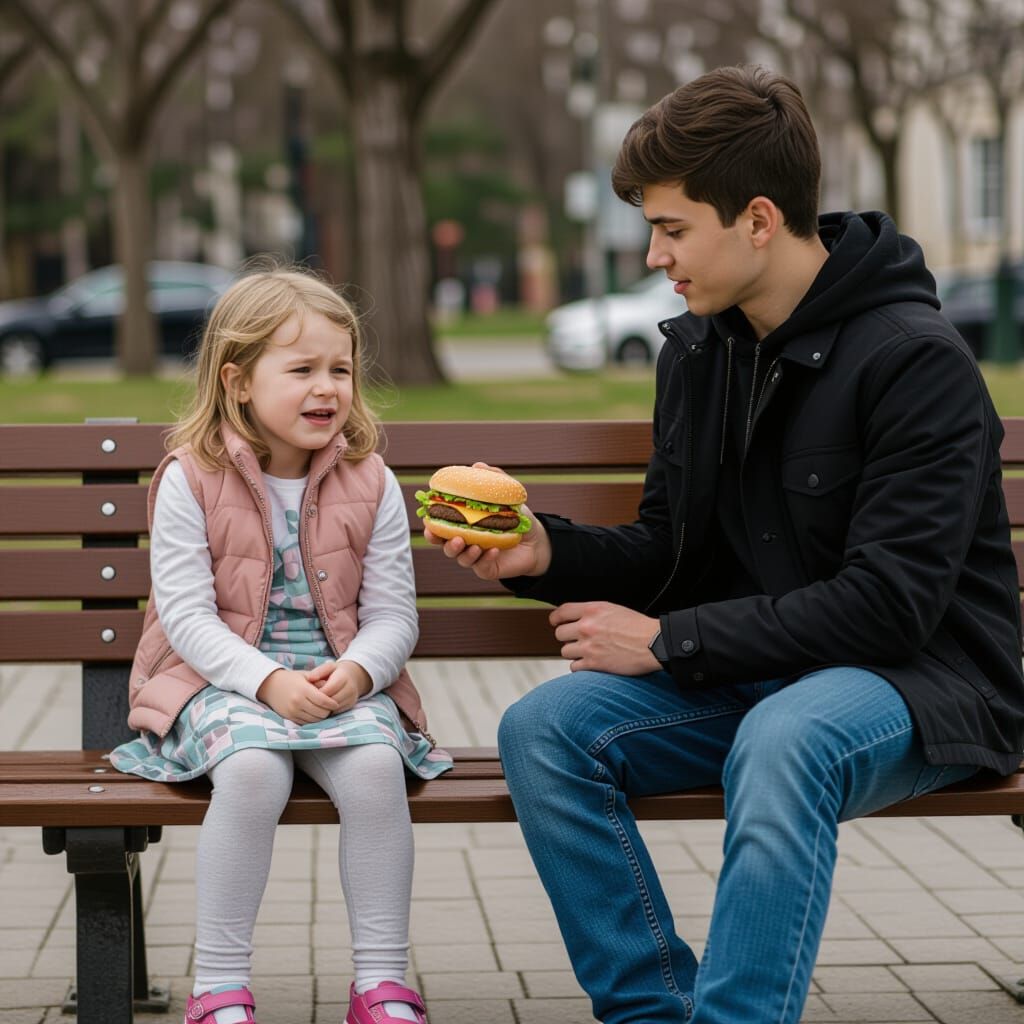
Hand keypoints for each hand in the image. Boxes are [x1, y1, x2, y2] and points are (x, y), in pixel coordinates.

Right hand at [256, 668, 341, 723]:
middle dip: (328, 711)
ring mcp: (293, 711)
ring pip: (314, 720)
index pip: (323, 701)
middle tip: (330, 708)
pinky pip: (306, 723)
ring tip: (323, 711)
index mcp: (303, 690)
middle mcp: (297, 702)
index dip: (332, 704)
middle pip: (320, 713)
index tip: (336, 703)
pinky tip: (314, 714)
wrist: (270, 686)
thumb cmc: (291, 679)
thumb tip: (333, 688)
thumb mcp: (305, 675)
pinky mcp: (289, 718)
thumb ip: (319, 681)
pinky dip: (312, 720)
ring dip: (321, 717)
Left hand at [306, 659, 372, 712]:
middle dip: (320, 701)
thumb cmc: (336, 671)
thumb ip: (318, 672)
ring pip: (335, 707)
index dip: (318, 692)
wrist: (352, 676)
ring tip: (317, 702)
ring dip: (324, 707)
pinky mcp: (351, 704)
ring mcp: (352, 697)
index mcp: (343, 676)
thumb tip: (309, 678)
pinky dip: (329, 710)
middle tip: (312, 700)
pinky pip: (337, 711)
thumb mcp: (328, 667)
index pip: (329, 689)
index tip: (310, 692)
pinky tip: (323, 705)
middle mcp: (350, 688)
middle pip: (332, 700)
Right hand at [423, 462, 551, 579]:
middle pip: (445, 546)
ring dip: (464, 552)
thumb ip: (492, 480)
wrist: (537, 540)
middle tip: (452, 537)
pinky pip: (481, 567)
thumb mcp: (506, 495)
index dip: (432, 528)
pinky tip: (494, 550)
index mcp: (463, 526)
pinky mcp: (488, 569)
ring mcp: (476, 557)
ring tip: (475, 545)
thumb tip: (477, 465)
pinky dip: (485, 559)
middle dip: (443, 543)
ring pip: (461, 559)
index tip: (429, 523)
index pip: (440, 529)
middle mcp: (465, 543)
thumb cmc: (515, 517)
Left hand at [550, 602, 661, 674]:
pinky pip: (574, 667)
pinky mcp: (594, 663)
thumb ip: (594, 613)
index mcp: (592, 610)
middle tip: (576, 640)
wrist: (654, 643)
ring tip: (586, 652)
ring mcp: (589, 646)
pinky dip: (580, 666)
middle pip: (559, 633)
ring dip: (574, 653)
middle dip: (567, 637)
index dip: (556, 618)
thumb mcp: (614, 610)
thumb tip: (579, 619)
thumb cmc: (639, 627)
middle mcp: (587, 627)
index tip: (556, 623)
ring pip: (565, 651)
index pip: (561, 612)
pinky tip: (589, 663)